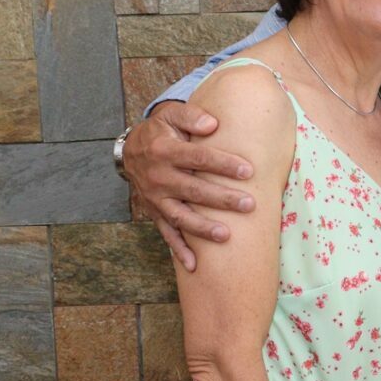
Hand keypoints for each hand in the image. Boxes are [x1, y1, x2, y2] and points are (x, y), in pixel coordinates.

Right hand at [125, 101, 256, 269]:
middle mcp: (158, 177)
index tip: (248, 171)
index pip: (198, 158)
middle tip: (249, 204)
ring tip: (226, 236)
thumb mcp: (171, 115)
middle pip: (193, 190)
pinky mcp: (154, 212)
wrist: (131, 150)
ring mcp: (155, 198)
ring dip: (202, 228)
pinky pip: (166, 233)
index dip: (223, 164)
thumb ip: (192, 116)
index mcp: (165, 151)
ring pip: (180, 216)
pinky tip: (194, 265)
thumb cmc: (162, 130)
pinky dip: (178, 250)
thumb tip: (213, 124)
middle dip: (221, 199)